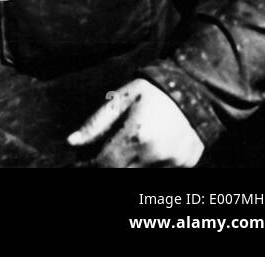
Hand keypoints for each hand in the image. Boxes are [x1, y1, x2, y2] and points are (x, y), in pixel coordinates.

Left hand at [67, 78, 204, 167]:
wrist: (194, 91)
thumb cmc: (150, 92)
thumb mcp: (118, 101)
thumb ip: (94, 125)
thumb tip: (71, 142)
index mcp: (136, 136)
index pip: (105, 164)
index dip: (90, 165)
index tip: (81, 162)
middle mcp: (156, 154)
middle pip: (121, 172)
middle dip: (108, 164)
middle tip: (102, 154)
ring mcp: (173, 161)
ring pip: (140, 174)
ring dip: (128, 164)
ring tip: (127, 145)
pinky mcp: (186, 164)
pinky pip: (160, 171)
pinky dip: (149, 164)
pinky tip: (147, 147)